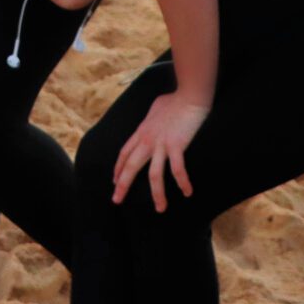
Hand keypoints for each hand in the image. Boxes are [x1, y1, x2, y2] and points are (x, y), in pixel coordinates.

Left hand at [110, 91, 208, 212]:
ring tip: (160, 208)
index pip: (124, 153)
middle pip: (130, 167)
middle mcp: (147, 140)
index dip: (118, 168)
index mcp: (141, 132)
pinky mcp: (177, 145)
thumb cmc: (175, 99)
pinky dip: (182, 182)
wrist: (189, 95)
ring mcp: (161, 144)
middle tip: (116, 201)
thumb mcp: (155, 109)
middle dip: (122, 185)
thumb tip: (153, 120)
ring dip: (157, 194)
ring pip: (153, 175)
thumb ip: (151, 120)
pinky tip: (187, 192)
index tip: (114, 181)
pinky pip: (178, 169)